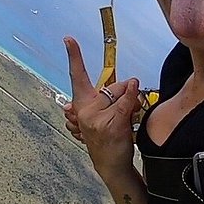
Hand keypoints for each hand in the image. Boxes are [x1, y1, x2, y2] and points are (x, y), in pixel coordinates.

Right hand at [64, 36, 140, 175]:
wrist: (110, 165)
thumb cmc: (107, 138)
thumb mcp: (100, 116)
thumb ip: (107, 98)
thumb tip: (129, 84)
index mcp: (81, 104)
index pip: (77, 76)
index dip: (73, 56)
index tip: (68, 38)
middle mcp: (84, 109)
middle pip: (111, 85)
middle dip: (123, 93)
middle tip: (124, 111)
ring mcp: (96, 118)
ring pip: (121, 93)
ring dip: (131, 103)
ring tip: (127, 120)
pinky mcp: (110, 124)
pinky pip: (125, 102)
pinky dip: (133, 95)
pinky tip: (135, 91)